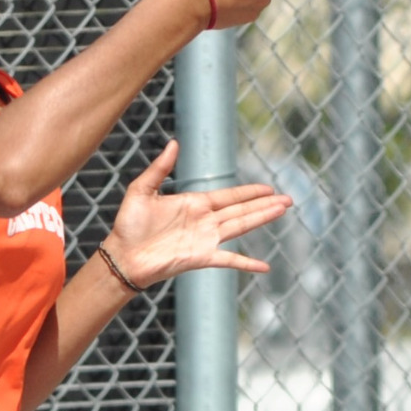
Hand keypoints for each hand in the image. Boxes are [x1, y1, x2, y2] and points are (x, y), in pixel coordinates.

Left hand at [102, 140, 288, 289]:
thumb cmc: (129, 225)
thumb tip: (173, 143)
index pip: (229, 196)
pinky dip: (246, 263)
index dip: (249, 191)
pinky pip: (229, 260)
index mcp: (194, 204)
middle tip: (288, 199)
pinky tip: (265, 267)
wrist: (122, 256)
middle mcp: (205, 221)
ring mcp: (205, 240)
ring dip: (262, 219)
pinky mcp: (201, 258)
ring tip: (283, 211)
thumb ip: (160, 168)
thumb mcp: (141, 190)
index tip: (268, 188)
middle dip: (265, 204)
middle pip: (242, 210)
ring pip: (241, 226)